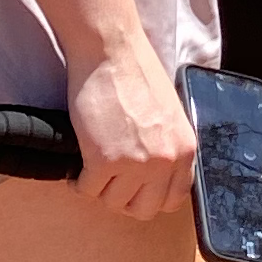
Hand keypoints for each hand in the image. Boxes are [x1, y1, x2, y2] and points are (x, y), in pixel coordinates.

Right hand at [68, 40, 199, 219]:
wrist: (111, 51)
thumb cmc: (135, 73)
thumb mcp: (169, 115)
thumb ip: (167, 146)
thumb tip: (154, 174)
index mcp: (184, 149)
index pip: (173, 199)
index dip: (149, 197)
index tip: (134, 189)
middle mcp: (165, 161)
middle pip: (144, 210)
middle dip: (124, 199)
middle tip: (110, 183)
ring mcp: (136, 163)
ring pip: (113, 203)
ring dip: (100, 189)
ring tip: (92, 171)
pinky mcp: (104, 160)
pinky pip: (88, 190)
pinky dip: (79, 183)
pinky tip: (77, 169)